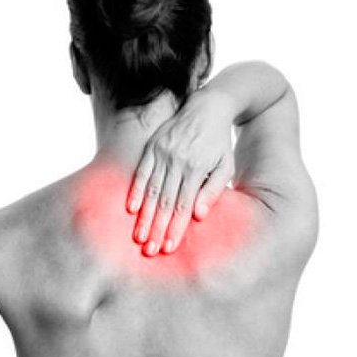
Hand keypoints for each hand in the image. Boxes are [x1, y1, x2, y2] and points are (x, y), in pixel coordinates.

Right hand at [127, 88, 236, 255]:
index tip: (168, 247)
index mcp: (197, 168)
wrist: (209, 106)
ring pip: (152, 190)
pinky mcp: (153, 145)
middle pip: (166, 202)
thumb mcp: (226, 165)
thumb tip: (199, 215)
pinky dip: (136, 190)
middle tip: (149, 251)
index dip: (176, 228)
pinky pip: (142, 171)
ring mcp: (163, 152)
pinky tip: (131, 209)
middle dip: (156, 229)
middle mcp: (178, 160)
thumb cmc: (219, 142)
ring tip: (138, 236)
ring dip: (144, 216)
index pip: (184, 205)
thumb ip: (213, 190)